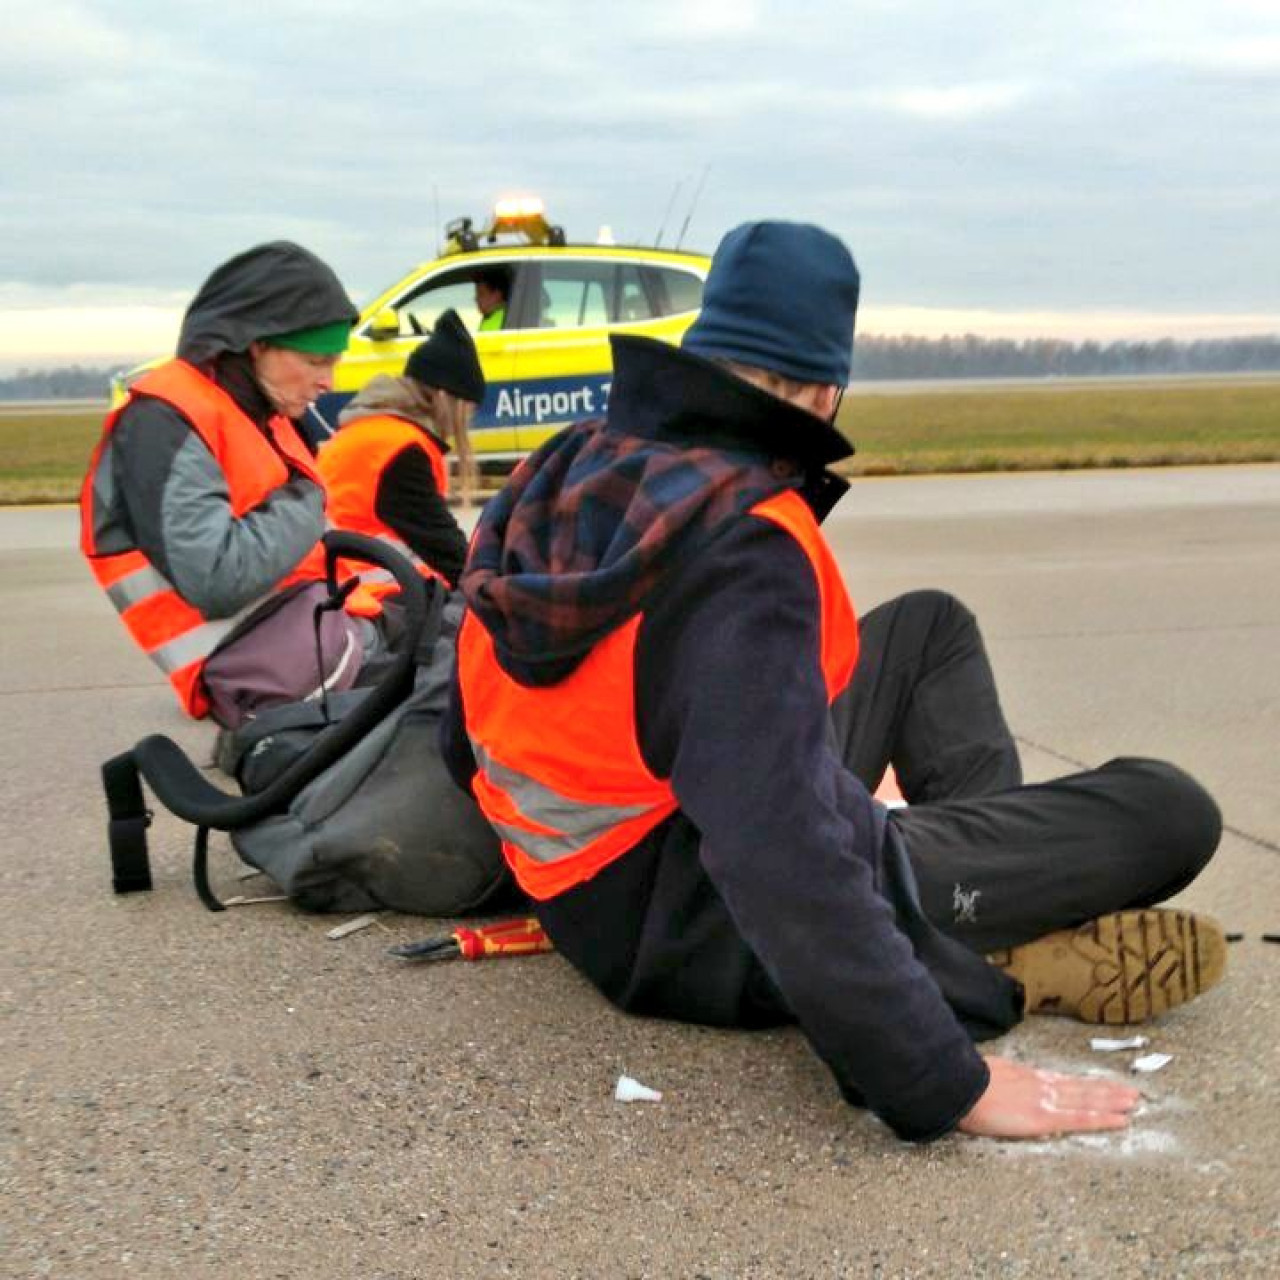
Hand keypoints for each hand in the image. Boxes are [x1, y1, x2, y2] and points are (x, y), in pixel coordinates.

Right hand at [957, 1055, 1140, 1139]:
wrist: (957, 1086)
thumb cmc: (962, 1081)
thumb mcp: (984, 1073)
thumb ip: (998, 1079)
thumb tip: (993, 1081)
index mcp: (1025, 1076)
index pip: (1062, 1081)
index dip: (1083, 1082)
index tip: (1100, 1083)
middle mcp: (1041, 1084)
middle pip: (1080, 1087)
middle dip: (1106, 1090)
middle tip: (1131, 1091)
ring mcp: (1045, 1100)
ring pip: (1087, 1099)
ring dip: (1112, 1100)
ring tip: (1134, 1101)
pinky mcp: (1045, 1117)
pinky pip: (1080, 1118)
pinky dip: (1103, 1118)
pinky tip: (1121, 1120)